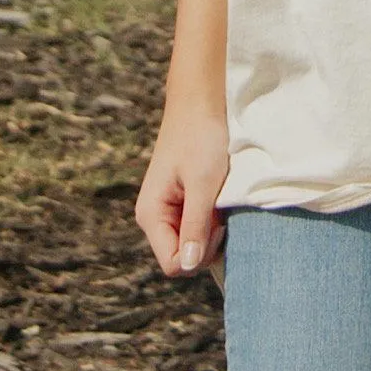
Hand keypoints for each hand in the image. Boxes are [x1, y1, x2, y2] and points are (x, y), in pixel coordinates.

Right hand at [136, 94, 229, 276]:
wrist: (202, 104)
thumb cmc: (202, 138)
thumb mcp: (203, 184)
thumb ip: (195, 226)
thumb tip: (189, 266)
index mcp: (151, 215)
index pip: (175, 264)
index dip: (201, 253)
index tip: (216, 224)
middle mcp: (154, 218)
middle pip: (185, 258)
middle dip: (207, 243)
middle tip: (219, 209)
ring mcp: (167, 212)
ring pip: (193, 244)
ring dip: (212, 231)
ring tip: (219, 201)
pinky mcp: (181, 204)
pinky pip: (197, 229)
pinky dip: (213, 220)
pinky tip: (219, 200)